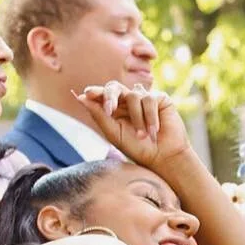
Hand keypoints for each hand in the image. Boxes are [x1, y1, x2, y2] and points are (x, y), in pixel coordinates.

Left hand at [74, 82, 192, 172]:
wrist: (164, 157)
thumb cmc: (138, 148)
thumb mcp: (114, 133)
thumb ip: (99, 115)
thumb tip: (80, 97)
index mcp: (115, 108)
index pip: (102, 94)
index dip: (96, 92)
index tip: (88, 94)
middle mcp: (128, 100)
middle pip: (114, 86)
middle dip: (110, 96)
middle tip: (110, 110)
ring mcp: (144, 98)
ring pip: (133, 96)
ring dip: (137, 119)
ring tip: (143, 136)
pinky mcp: (160, 99)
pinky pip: (150, 99)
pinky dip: (150, 116)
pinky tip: (154, 131)